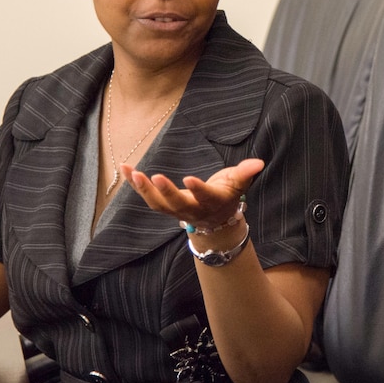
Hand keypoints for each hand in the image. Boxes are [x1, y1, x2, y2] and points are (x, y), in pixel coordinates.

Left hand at [122, 158, 264, 226]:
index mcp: (211, 203)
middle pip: (176, 205)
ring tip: (133, 173)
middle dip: (165, 192)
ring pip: (157, 205)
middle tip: (154, 177)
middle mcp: (191, 210)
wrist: (214, 220)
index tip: (188, 179)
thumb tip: (258, 162)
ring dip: (144, 190)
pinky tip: (124, 168)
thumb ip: (245, 173)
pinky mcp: (163, 205)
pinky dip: (134, 184)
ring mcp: (174, 210)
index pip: (204, 197)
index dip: (198, 190)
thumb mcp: (237, 184)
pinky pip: (146, 196)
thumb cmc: (226, 195)